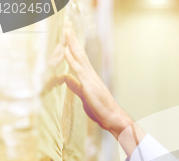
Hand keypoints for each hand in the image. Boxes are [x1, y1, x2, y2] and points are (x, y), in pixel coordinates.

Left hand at [61, 22, 131, 137]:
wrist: (113, 118)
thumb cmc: (101, 109)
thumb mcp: (83, 95)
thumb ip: (74, 85)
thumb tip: (65, 77)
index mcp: (89, 76)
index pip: (79, 56)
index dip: (72, 45)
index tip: (67, 33)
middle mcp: (90, 74)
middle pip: (79, 52)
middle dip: (72, 38)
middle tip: (67, 24)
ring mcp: (90, 78)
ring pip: (79, 56)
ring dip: (72, 43)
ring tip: (66, 30)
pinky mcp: (88, 85)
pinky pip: (78, 69)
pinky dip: (71, 59)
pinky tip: (65, 50)